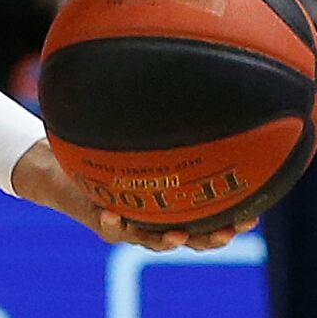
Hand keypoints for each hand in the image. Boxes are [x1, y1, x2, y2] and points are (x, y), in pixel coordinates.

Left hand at [12, 140, 252, 251]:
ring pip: (151, 239)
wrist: (63, 163)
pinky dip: (111, 222)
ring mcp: (129, 220)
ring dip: (165, 239)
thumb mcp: (142, 131)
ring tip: (176, 234)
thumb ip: (167, 119)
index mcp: (172, 200)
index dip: (233, 218)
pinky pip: (107, 226)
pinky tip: (114, 215)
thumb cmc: (110, 146)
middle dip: (211, 236)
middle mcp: (155, 215)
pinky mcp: (99, 218)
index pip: (210, 215)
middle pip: (191, 236)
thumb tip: (201, 78)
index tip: (253, 214)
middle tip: (227, 231)